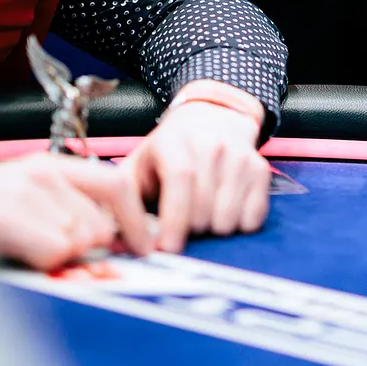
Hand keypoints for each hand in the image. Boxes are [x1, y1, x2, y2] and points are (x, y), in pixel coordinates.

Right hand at [0, 154, 152, 270]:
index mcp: (50, 164)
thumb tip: (104, 240)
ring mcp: (28, 189)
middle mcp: (45, 170)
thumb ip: (59, 210)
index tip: (144, 245)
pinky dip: (37, 261)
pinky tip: (7, 250)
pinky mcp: (9, 212)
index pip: (118, 183)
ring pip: (80, 240)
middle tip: (50, 252)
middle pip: (103, 223)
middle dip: (88, 248)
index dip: (137, 219)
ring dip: (57, 256)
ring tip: (17, 246)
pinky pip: (54, 252)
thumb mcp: (16, 198)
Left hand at [122, 98, 269, 253]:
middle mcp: (211, 143)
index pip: (181, 179)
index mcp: (174, 141)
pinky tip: (225, 213)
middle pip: (204, 205)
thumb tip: (107, 234)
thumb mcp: (139, 164)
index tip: (169, 248)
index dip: (175, 218)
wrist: (213, 117)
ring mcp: (239, 155)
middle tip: (183, 229)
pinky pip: (254, 213)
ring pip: (229, 215)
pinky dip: (239, 225)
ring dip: (214, 229)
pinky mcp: (260, 167)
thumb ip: (122, 197)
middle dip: (191, 230)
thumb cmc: (169, 151)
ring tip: (203, 218)